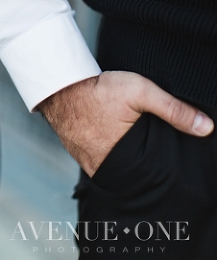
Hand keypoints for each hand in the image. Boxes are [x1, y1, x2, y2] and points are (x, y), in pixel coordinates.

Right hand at [39, 71, 213, 176]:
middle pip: (134, 173)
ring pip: (116, 168)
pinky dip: (108, 153)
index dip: (162, 165)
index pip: (151, 174)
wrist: (57, 85)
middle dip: (144, 163)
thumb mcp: (141, 92)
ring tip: (130, 141)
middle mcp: (103, 167)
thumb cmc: (96, 89)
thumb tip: (206, 127)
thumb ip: (174, 110)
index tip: (164, 151)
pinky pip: (100, 160)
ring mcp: (88, 163)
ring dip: (125, 158)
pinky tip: (111, 139)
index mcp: (122, 161)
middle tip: (147, 144)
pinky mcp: (78, 154)